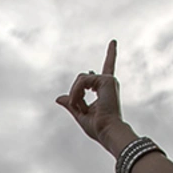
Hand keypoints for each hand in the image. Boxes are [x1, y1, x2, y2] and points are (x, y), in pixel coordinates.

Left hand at [55, 40, 132, 154]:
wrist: (107, 130)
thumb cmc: (98, 127)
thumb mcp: (80, 113)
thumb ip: (71, 104)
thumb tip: (58, 98)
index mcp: (105, 89)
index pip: (107, 68)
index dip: (111, 54)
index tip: (113, 41)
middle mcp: (109, 82)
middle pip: (83, 78)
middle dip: (76, 94)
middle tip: (80, 109)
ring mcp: (108, 80)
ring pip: (81, 79)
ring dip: (75, 94)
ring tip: (79, 107)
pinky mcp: (107, 80)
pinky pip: (82, 80)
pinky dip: (77, 92)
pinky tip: (80, 102)